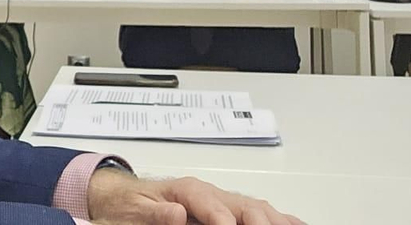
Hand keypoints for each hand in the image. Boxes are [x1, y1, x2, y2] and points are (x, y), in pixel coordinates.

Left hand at [86, 169, 303, 224]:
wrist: (129, 197)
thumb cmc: (133, 205)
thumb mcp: (136, 209)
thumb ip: (156, 212)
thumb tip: (176, 213)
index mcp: (188, 190)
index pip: (211, 205)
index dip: (224, 221)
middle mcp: (211, 193)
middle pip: (243, 205)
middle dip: (259, 222)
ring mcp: (224, 201)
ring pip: (258, 209)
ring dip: (276, 221)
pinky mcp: (231, 211)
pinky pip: (260, 213)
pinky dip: (281, 220)